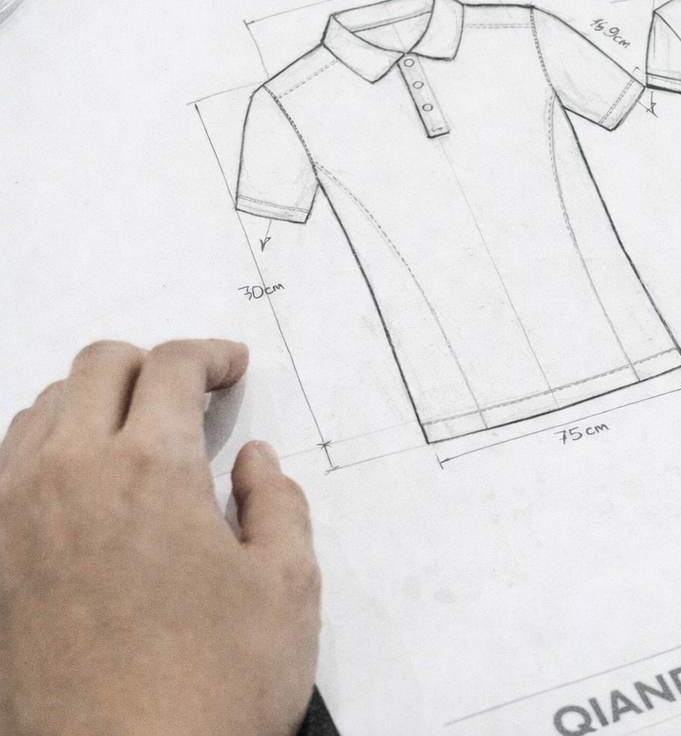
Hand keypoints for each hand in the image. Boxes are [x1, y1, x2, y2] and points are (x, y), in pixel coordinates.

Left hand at [0, 340, 319, 735]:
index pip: (170, 367)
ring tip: (136, 436)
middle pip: (96, 368)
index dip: (210, 355)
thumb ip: (278, 506)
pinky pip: (5, 469)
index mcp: (148, 470)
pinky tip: (81, 486)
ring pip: (40, 410)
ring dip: (93, 402)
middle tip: (191, 392)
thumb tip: (255, 465)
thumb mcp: (288, 590)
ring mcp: (15, 519)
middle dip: (151, 363)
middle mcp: (68, 477)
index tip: (231, 368)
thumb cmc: (209, 691)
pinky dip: (45, 450)